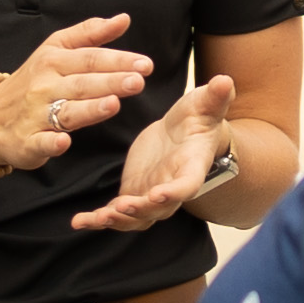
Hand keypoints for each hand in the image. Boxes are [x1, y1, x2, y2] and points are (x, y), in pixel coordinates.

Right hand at [0, 15, 152, 173]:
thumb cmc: (32, 80)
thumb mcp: (56, 48)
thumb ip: (91, 33)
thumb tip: (124, 18)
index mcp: (54, 61)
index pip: (90, 58)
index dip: (118, 61)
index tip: (146, 64)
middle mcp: (45, 86)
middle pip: (82, 83)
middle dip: (110, 82)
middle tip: (138, 81)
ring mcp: (35, 115)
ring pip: (66, 112)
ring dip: (89, 109)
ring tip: (113, 104)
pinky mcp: (27, 142)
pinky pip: (40, 142)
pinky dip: (50, 143)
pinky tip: (64, 142)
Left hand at [78, 74, 240, 230]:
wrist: (184, 134)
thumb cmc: (198, 120)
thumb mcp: (205, 105)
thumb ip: (215, 97)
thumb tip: (224, 80)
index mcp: (191, 169)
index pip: (186, 186)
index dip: (173, 193)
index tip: (157, 195)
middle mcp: (171, 188)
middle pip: (158, 209)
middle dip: (139, 211)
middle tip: (121, 207)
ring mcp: (150, 195)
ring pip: (136, 218)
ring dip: (117, 220)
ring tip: (97, 218)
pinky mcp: (132, 193)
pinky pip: (116, 213)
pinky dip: (98, 220)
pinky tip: (78, 221)